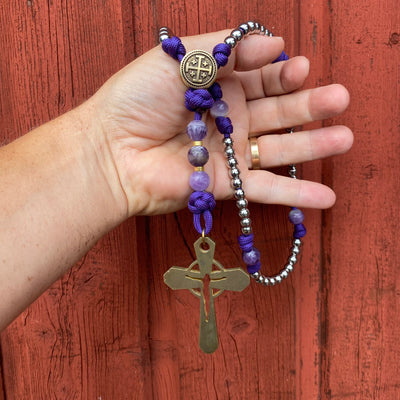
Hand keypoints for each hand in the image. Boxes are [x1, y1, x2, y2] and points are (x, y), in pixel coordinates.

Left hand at [91, 30, 351, 215]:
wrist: (110, 150)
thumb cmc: (135, 98)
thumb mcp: (178, 58)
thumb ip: (224, 49)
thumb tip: (273, 44)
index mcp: (219, 86)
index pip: (262, 77)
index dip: (284, 72)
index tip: (299, 68)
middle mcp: (228, 119)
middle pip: (277, 112)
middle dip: (309, 105)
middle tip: (339, 98)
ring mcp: (229, 153)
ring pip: (278, 150)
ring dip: (313, 145)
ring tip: (345, 138)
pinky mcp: (225, 185)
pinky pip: (264, 189)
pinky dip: (295, 194)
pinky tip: (327, 197)